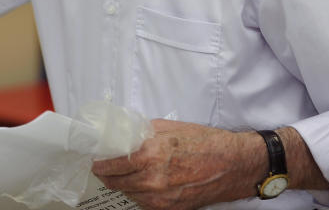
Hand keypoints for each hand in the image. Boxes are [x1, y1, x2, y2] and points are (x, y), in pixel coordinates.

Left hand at [91, 120, 263, 209]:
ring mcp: (160, 197)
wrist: (233, 165)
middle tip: (104, 168)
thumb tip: (123, 134)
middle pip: (116, 182)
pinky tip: (144, 184)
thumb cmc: (205, 142)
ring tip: (124, 174)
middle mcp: (152, 178)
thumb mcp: (169, 127)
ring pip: (129, 194)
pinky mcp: (170, 209)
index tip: (96, 160)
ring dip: (124, 185)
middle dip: (107, 175)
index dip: (100, 163)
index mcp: (150, 154)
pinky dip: (140, 194)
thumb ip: (143, 132)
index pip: (112, 164)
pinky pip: (144, 203)